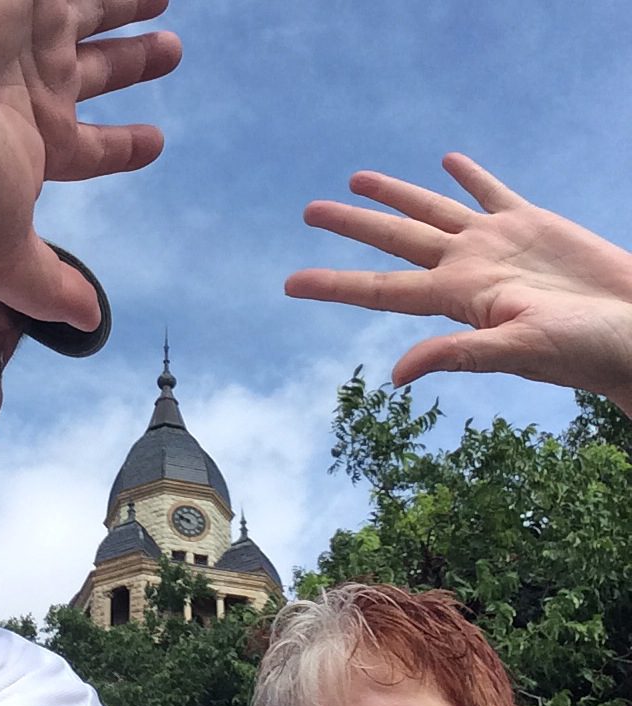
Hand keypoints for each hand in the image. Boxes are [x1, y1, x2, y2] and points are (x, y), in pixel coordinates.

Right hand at [0, 0, 180, 329]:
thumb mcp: (3, 255)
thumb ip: (49, 288)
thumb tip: (90, 326)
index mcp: (33, 144)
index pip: (91, 147)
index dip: (125, 146)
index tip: (155, 142)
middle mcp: (28, 86)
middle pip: (96, 71)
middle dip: (133, 62)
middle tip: (169, 52)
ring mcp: (18, 31)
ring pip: (89, 11)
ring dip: (126, 5)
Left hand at [286, 153, 631, 412]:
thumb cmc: (585, 348)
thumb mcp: (519, 351)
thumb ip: (459, 354)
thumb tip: (396, 376)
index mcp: (457, 296)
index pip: (380, 289)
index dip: (333, 283)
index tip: (288, 283)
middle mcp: (466, 266)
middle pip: (395, 238)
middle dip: (352, 224)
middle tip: (309, 210)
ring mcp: (496, 243)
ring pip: (432, 210)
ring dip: (396, 195)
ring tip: (358, 181)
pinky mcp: (532, 224)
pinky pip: (491, 192)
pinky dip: (470, 176)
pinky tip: (447, 160)